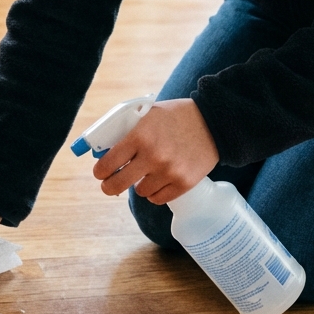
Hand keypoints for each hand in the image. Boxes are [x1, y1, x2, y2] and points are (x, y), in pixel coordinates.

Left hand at [93, 97, 217, 204]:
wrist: (213, 122)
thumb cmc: (175, 116)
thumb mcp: (147, 115)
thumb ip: (127, 132)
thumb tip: (105, 152)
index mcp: (139, 136)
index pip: (108, 163)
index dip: (100, 171)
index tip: (100, 173)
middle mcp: (153, 156)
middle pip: (118, 184)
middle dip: (109, 186)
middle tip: (109, 185)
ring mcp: (169, 172)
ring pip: (140, 192)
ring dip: (139, 185)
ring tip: (145, 174)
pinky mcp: (184, 183)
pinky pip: (158, 199)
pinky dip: (155, 192)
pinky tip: (157, 181)